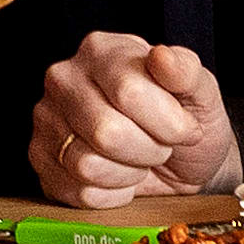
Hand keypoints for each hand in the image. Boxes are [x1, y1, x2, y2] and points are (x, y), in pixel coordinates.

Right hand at [27, 31, 240, 205]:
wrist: (179, 157)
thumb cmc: (185, 118)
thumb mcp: (201, 91)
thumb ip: (187, 72)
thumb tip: (163, 58)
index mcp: (101, 50)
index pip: (129, 93)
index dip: (167, 123)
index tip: (185, 128)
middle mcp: (64, 79)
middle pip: (106, 133)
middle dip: (148, 150)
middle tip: (159, 144)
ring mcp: (47, 119)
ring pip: (88, 166)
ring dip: (129, 173)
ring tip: (138, 157)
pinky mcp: (42, 160)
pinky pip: (80, 192)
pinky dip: (113, 193)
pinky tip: (120, 174)